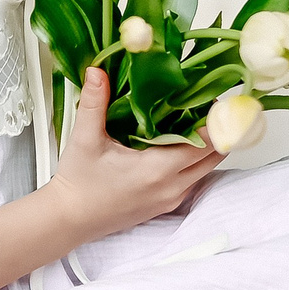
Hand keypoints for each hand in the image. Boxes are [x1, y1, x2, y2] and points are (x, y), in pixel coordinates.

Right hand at [43, 68, 223, 239]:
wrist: (71, 219)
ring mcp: (171, 198)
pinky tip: (177, 144)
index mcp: (157, 169)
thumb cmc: (78, 182)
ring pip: (206, 169)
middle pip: (215, 156)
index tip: (212, 98)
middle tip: (206, 105)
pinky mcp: (166, 205)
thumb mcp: (85, 139)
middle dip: (217, 131)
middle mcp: (172, 187)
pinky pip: (192, 180)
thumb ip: (95, 102)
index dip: (216, 120)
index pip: (206, 143)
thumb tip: (97, 70)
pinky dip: (193, 161)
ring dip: (206, 146)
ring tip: (193, 121)